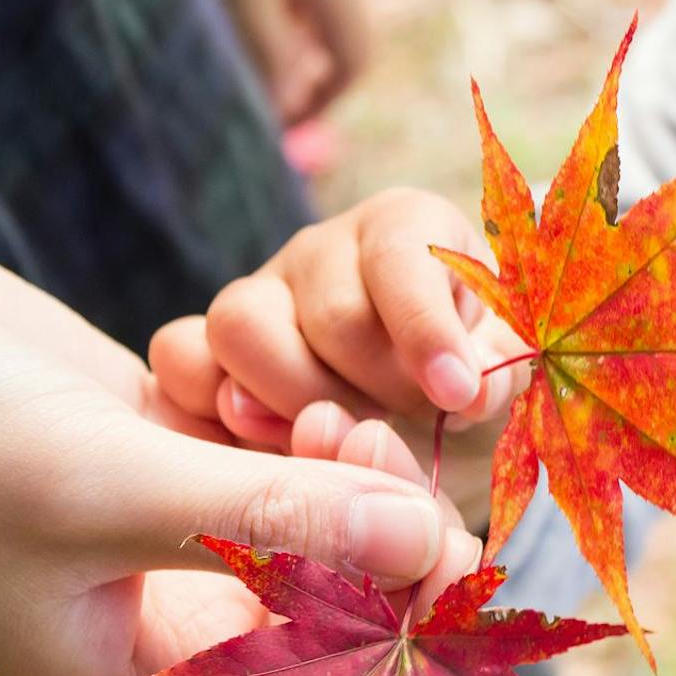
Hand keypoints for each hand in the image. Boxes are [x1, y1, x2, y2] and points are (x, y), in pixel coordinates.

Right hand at [0, 220, 481, 675]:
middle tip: (370, 444)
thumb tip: (422, 544)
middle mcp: (168, 619)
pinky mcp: (171, 459)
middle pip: (328, 604)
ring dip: (334, 467)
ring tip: (316, 411)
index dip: (398, 640)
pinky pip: (270, 458)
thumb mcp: (101, 490)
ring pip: (308, 521)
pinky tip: (263, 391)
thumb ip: (268, 522)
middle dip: (373, 533)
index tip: (451, 558)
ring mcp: (173, 535)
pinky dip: (284, 424)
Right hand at [149, 188, 530, 519]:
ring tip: (340, 437)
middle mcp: (323, 249)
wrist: (415, 399)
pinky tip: (270, 447)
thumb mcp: (495, 367)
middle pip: (333, 315)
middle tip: (406, 424)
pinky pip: (180, 357)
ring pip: (242, 326)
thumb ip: (495, 371)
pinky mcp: (204, 343)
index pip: (402, 255)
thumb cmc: (462, 372)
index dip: (427, 328)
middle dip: (379, 388)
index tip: (455, 394)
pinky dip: (212, 407)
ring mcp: (257, 293)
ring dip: (298, 401)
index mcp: (404, 228)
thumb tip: (470, 389)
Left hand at [219, 0, 370, 124]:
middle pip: (344, 44)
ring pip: (327, 22)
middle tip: (276, 100)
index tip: (290, 122)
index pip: (352, 63)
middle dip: (314, 77)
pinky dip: (293, 21)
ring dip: (301, 50)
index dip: (325, 100)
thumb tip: (288, 107)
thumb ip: (271, 52)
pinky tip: (259, 16)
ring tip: (260, 62)